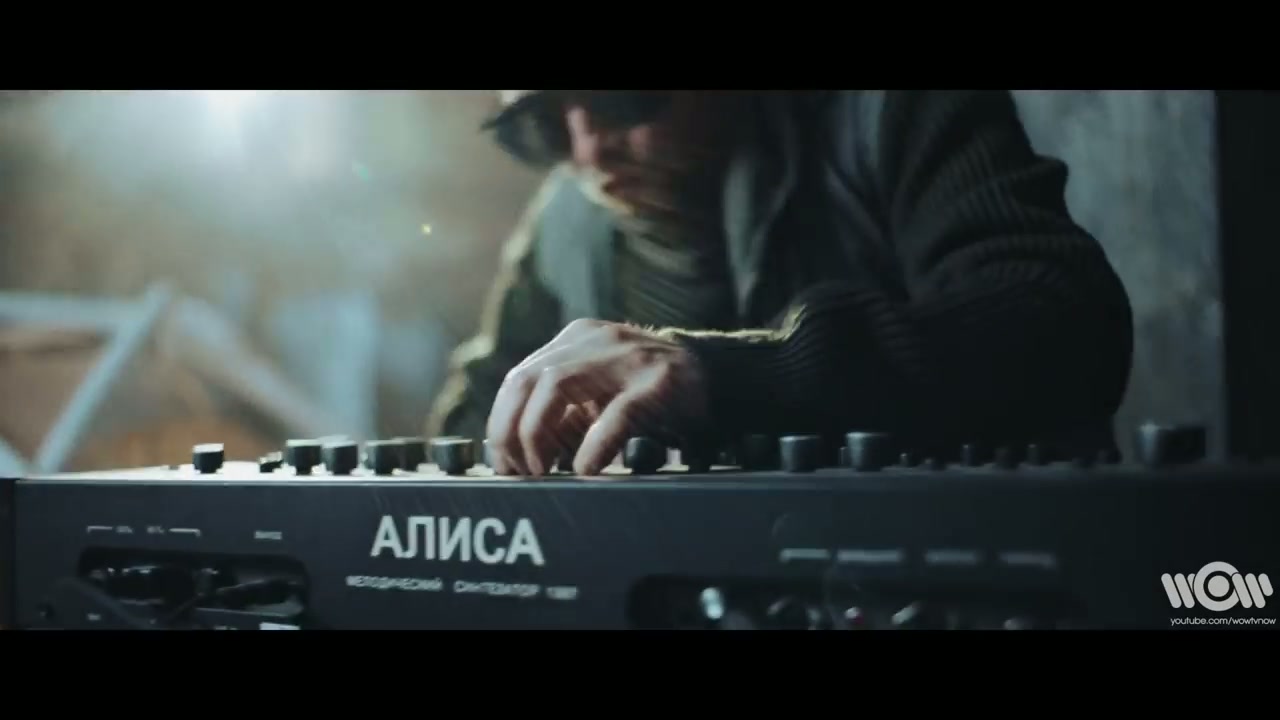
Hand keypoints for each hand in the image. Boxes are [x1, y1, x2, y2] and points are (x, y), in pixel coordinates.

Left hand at [486, 319, 706, 476]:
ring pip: (556, 385)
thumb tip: (519, 456)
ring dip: (538, 434)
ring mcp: (628, 356)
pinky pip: (615, 413)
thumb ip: (564, 415)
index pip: (519, 378)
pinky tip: (586, 468)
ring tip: (544, 471)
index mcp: (577, 340)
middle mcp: (596, 340)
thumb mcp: (601, 397)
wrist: (719, 379)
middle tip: (519, 471)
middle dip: (511, 430)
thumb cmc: (654, 396)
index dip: (502, 423)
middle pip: (527, 379)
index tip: (504, 462)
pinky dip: (593, 445)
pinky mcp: (659, 382)